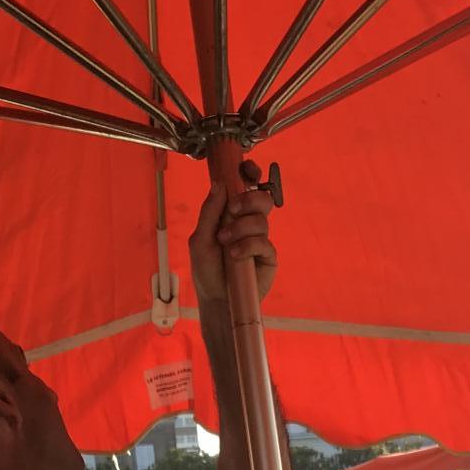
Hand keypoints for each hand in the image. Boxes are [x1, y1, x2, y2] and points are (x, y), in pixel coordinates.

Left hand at [189, 163, 276, 304]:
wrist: (217, 300)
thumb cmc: (206, 270)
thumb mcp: (200, 239)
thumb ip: (209, 212)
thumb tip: (219, 183)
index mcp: (233, 213)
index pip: (247, 186)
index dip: (250, 173)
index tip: (247, 169)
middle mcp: (249, 223)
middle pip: (262, 198)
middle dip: (249, 199)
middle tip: (233, 209)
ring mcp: (260, 239)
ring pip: (261, 220)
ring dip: (241, 228)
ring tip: (226, 242)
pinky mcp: (268, 257)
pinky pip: (264, 243)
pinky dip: (248, 246)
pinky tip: (235, 256)